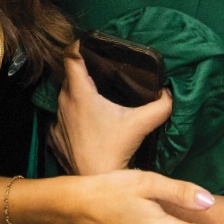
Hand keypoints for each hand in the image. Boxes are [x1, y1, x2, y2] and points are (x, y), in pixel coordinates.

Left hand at [54, 50, 171, 173]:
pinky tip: (87, 121)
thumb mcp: (140, 124)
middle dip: (82, 69)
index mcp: (79, 92)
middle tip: (101, 68)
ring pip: (65, 96)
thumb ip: (160, 105)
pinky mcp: (54, 136)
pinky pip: (61, 117)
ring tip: (96, 93)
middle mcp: (63, 102)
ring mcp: (56, 119)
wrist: (94, 180)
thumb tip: (170, 93)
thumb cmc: (113, 150)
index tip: (88, 42)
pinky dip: (72, 114)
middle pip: (68, 76)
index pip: (70, 56)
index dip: (77, 45)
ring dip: (77, 93)